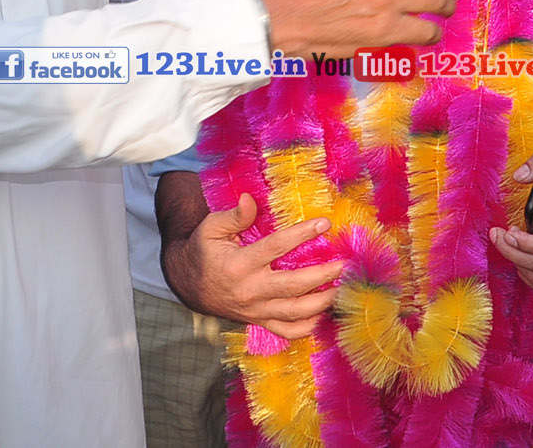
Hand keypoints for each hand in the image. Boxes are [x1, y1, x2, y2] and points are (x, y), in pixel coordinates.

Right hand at [161, 193, 341, 337]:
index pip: (276, 247)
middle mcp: (250, 291)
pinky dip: (308, 326)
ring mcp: (256, 310)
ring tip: (342, 288)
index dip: (302, 234)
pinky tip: (323, 314)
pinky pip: (287, 331)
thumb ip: (234, 216)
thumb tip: (251, 200)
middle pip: (293, 285)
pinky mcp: (259, 321)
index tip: (324, 224)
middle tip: (344, 263)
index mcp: (239, 265)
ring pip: (295, 311)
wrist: (188, 285)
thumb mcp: (211, 228)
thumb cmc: (203, 250)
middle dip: (322, 275)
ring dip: (322, 302)